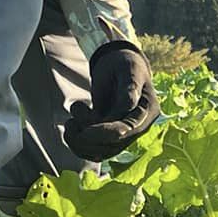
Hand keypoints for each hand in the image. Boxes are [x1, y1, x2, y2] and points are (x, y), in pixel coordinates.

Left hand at [63, 41, 159, 161]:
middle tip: (70, 122)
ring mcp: (124, 135)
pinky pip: (94, 151)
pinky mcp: (110, 137)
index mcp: (148, 112)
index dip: (104, 134)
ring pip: (101, 152)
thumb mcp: (128, 70)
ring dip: (80, 143)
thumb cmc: (124, 64)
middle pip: (113, 146)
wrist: (118, 65)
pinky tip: (71, 126)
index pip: (127, 131)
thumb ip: (129, 89)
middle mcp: (138, 127)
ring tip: (70, 122)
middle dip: (88, 139)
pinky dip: (78, 145)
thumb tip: (127, 107)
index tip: (83, 131)